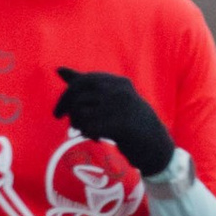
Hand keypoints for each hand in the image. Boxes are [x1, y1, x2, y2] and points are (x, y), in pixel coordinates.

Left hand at [55, 67, 174, 176]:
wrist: (157, 146)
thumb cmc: (130, 122)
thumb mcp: (111, 99)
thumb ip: (86, 84)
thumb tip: (58, 68)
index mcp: (118, 82)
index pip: (83, 80)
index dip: (67, 96)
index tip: (58, 113)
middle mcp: (119, 91)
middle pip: (78, 95)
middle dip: (66, 109)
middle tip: (67, 125)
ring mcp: (120, 107)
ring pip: (81, 112)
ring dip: (78, 125)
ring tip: (89, 132)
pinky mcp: (120, 125)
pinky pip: (88, 127)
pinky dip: (87, 134)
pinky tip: (96, 138)